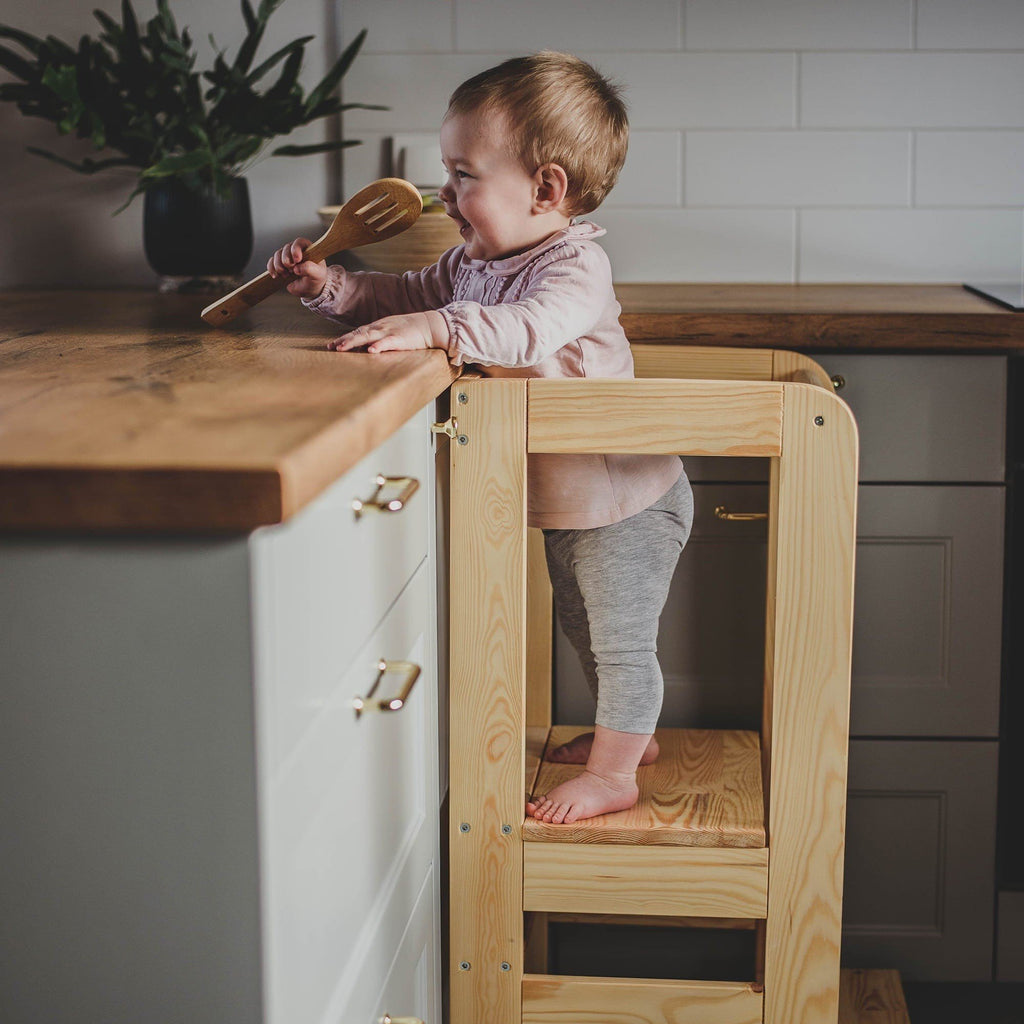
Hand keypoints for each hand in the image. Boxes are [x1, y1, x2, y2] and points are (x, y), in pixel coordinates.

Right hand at [266, 237, 328, 298]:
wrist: (310, 288)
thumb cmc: (316, 278)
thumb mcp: (318, 274)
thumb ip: (310, 269)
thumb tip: (297, 268)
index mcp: (307, 249)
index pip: (299, 242)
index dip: (295, 249)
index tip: (297, 260)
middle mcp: (295, 250)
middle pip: (286, 248)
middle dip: (286, 260)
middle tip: (291, 270)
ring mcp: (286, 256)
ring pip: (277, 255)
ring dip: (279, 266)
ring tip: (286, 275)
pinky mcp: (279, 264)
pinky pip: (271, 262)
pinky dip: (272, 269)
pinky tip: (276, 276)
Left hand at [327, 311, 448, 353]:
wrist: (431, 325)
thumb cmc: (412, 331)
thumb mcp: (392, 332)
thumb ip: (379, 339)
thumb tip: (367, 349)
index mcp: (379, 326)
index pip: (358, 332)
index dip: (344, 338)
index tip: (332, 346)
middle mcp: (381, 327)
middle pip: (358, 333)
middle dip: (344, 340)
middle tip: (331, 347)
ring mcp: (390, 332)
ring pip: (368, 336)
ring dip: (353, 342)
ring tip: (341, 348)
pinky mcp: (400, 339)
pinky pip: (387, 342)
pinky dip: (378, 346)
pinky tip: (370, 350)